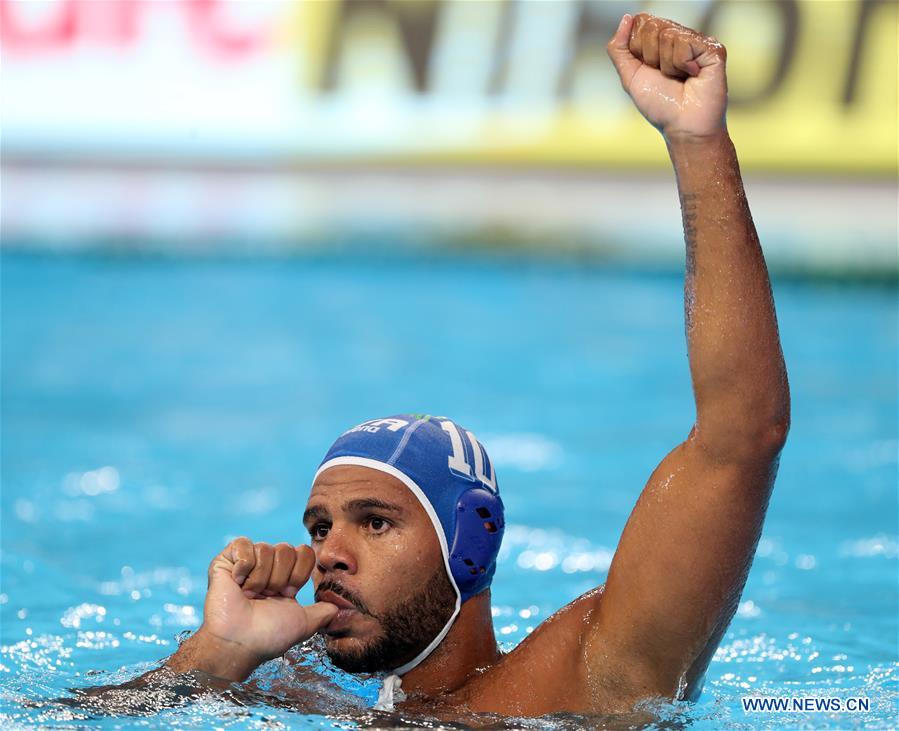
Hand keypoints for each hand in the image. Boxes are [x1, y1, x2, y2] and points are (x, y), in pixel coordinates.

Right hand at [199, 538, 337, 666]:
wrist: (239, 643)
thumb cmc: (268, 636)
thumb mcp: (304, 623)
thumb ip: (323, 611)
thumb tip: (339, 606)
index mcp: (285, 577)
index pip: (304, 552)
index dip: (298, 574)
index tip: (287, 595)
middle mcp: (267, 566)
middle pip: (287, 549)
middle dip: (279, 578)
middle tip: (267, 597)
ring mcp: (246, 562)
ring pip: (266, 549)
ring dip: (260, 578)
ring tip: (250, 595)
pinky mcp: (225, 560)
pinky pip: (243, 545)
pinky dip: (243, 566)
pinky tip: (237, 583)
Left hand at [607, 13, 727, 140]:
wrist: (682, 126)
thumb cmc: (660, 106)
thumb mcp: (630, 77)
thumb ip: (619, 49)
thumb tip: (626, 17)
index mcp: (660, 42)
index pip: (641, 22)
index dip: (638, 48)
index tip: (649, 70)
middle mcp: (679, 37)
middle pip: (652, 25)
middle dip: (651, 57)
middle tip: (665, 77)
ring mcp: (697, 41)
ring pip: (668, 35)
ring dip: (667, 65)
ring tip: (680, 78)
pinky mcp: (712, 47)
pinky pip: (685, 43)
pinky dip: (682, 65)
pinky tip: (693, 76)